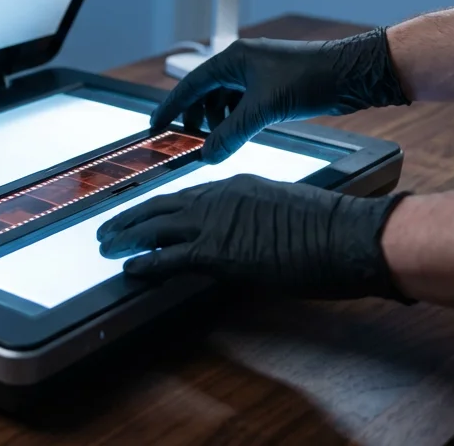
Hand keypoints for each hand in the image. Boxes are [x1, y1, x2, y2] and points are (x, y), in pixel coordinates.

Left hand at [97, 175, 410, 301]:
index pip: (186, 194)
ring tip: (106, 246)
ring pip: (156, 226)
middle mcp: (220, 196)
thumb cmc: (331, 226)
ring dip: (126, 237)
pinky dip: (146, 262)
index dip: (160, 207)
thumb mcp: (285, 210)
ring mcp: (217, 222)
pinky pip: (170, 256)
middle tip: (108, 227)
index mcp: (237, 184)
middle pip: (161, 204)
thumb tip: (249, 235)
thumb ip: (257, 217)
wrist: (347, 233)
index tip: (143, 213)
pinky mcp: (219, 251)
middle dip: (130, 216)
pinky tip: (130, 268)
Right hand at [155, 29, 409, 162]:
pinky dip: (236, 121)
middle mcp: (241, 64)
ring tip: (220, 142)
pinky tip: (240, 135)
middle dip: (196, 119)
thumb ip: (232, 133)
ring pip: (225, 102)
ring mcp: (257, 75)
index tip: (156, 126)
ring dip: (218, 123)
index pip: (190, 84)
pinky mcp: (273, 88)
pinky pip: (243, 106)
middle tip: (190, 142)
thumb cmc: (310, 77)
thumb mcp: (264, 108)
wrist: (352, 74)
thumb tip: (207, 155)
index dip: (171, 106)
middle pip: (205, 94)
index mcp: (233, 59)